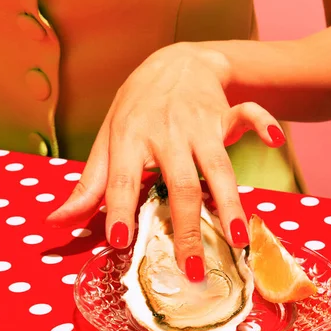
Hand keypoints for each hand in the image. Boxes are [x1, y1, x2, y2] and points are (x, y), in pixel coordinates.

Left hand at [47, 42, 285, 280]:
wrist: (174, 61)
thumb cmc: (136, 107)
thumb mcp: (108, 138)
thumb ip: (89, 184)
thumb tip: (56, 222)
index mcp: (129, 138)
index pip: (121, 179)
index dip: (118, 208)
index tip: (120, 241)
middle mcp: (165, 132)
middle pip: (179, 185)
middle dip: (186, 228)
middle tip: (191, 269)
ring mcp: (198, 123)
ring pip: (217, 166)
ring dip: (229, 204)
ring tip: (237, 240)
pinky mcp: (225, 114)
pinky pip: (248, 115)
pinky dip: (263, 125)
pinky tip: (273, 142)